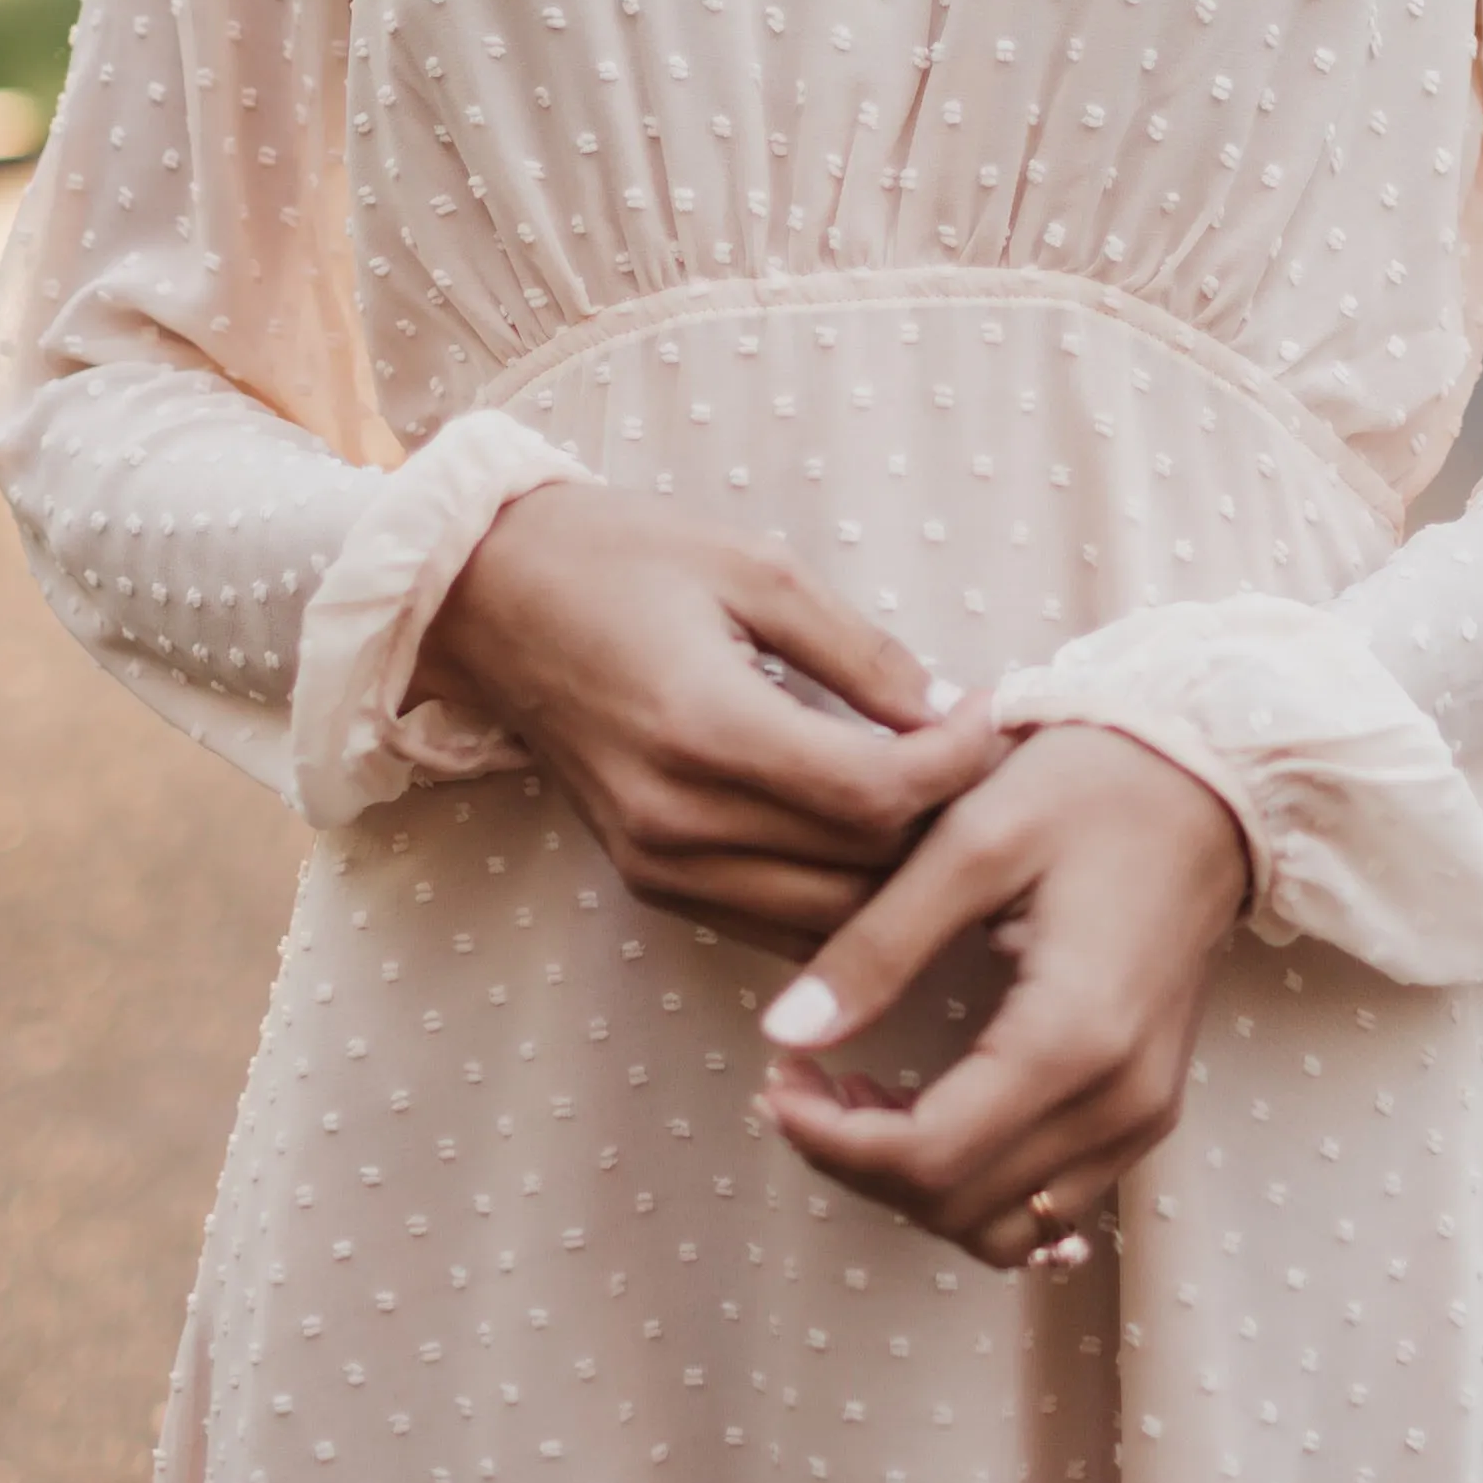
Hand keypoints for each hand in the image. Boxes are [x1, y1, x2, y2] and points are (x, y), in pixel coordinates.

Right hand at [415, 477, 1003, 960]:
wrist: (489, 599)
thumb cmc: (620, 559)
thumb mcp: (754, 566)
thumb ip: (860, 652)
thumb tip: (951, 711)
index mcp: (703, 729)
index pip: (874, 795)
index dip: (957, 764)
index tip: (992, 713)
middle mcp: (677, 820)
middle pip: (861, 869)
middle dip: (942, 822)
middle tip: (986, 760)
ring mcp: (659, 865)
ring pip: (825, 917)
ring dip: (895, 872)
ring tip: (941, 801)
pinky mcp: (652, 885)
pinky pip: (775, 923)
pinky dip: (837, 895)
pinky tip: (872, 837)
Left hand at [749, 722, 1254, 1269]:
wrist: (1208, 778)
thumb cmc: (1092, 789)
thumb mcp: (970, 842)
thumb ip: (876, 946)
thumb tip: (785, 1032)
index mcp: (1074, 1037)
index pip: (929, 1157)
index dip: (831, 1141)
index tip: (777, 1079)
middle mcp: (1120, 1100)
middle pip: (960, 1205)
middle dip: (858, 1161)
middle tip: (802, 1082)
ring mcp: (1142, 1115)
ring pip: (1005, 1223)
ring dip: (914, 1183)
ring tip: (858, 1099)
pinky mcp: (1145, 1110)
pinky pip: (1050, 1199)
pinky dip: (974, 1180)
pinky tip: (925, 1114)